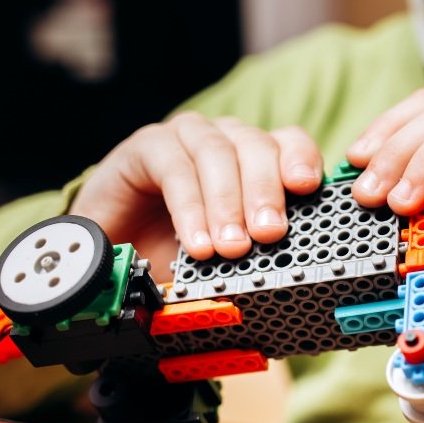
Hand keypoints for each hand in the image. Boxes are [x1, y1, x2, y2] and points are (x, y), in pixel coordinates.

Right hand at [69, 113, 322, 275]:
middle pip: (256, 146)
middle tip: (269, 234)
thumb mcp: (226, 256)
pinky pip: (174, 167)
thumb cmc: (177, 250)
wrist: (117, 252)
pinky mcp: (147, 146)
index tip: (306, 188)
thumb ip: (257, 259)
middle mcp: (223, 140)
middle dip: (265, 192)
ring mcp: (185, 138)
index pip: (288, 142)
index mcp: (253, 159)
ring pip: (217, 152)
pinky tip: (196, 242)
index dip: (300, 159)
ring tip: (231, 247)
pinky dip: (189, 207)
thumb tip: (293, 284)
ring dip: (226, 202)